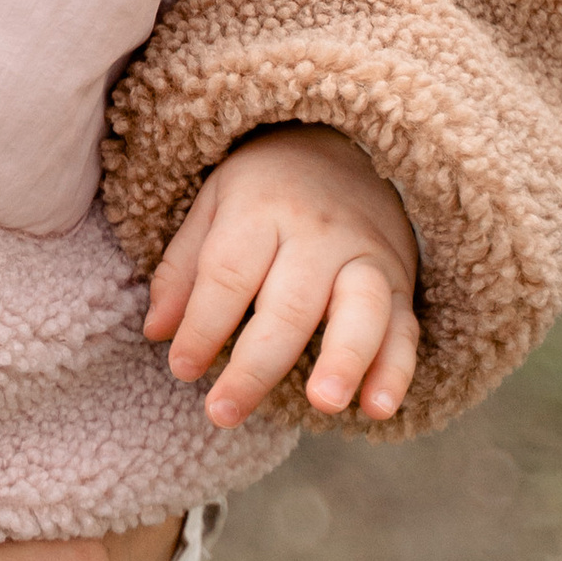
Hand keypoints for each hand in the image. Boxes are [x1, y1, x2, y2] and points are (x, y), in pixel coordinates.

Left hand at [144, 121, 420, 427]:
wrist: (344, 148)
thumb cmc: (265, 189)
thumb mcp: (214, 205)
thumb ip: (185, 268)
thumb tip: (158, 333)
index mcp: (261, 208)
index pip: (229, 272)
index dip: (203, 324)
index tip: (181, 368)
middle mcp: (318, 233)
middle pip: (289, 304)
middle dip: (255, 364)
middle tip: (222, 413)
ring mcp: (365, 257)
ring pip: (360, 310)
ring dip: (344, 360)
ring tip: (322, 405)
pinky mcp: (401, 282)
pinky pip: (404, 329)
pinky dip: (395, 370)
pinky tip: (377, 409)